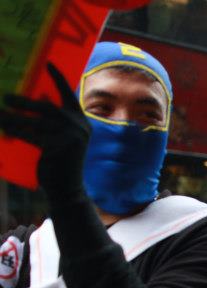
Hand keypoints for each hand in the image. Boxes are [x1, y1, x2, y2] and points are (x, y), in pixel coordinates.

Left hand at [0, 64, 89, 206]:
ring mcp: (72, 138)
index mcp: (81, 122)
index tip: (48, 64)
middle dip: (25, 102)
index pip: (69, 96)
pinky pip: (32, 135)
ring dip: (15, 117)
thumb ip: (53, 121)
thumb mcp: (60, 139)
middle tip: (6, 97)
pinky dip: (16, 130)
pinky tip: (4, 127)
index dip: (59, 79)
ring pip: (36, 122)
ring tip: (0, 113)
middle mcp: (79, 128)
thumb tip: (42, 99)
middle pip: (48, 108)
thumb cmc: (60, 162)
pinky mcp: (59, 148)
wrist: (67, 189)